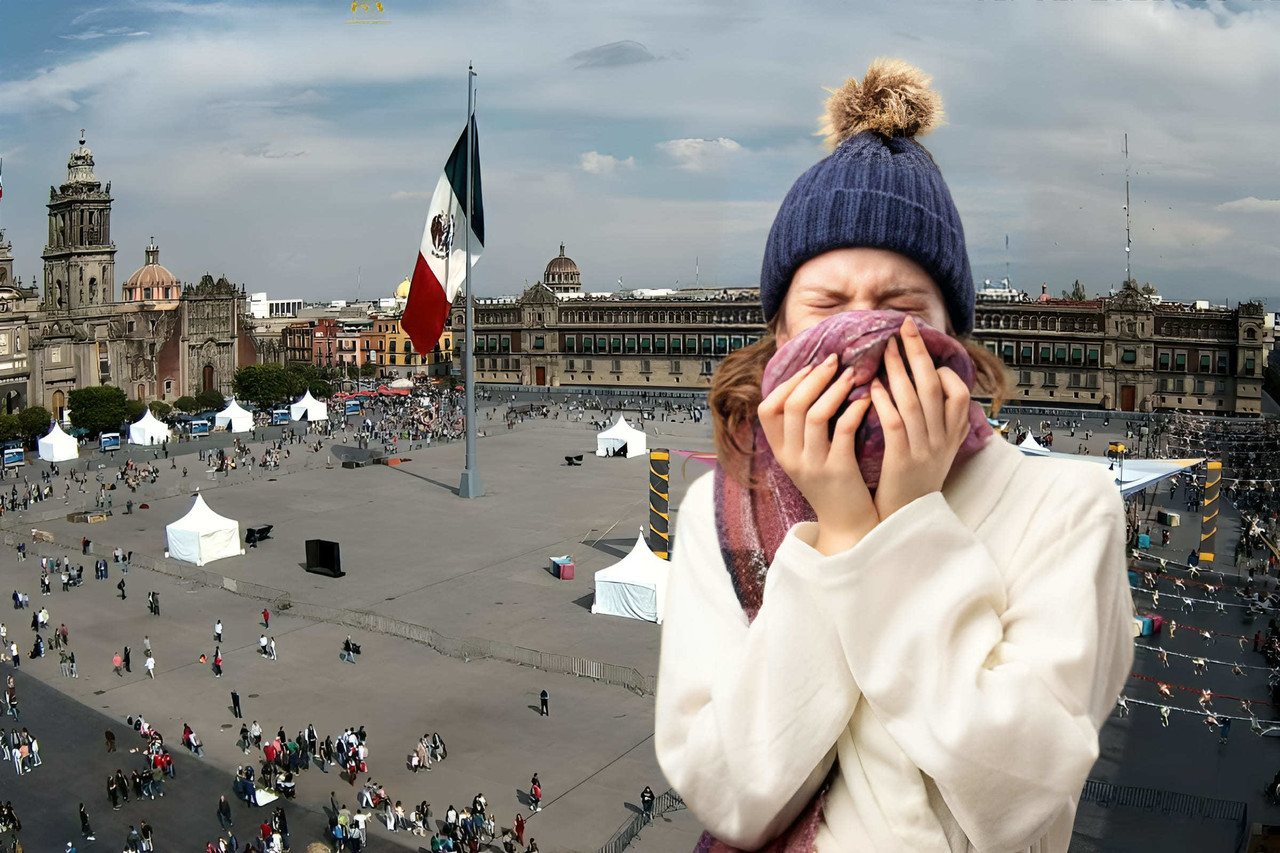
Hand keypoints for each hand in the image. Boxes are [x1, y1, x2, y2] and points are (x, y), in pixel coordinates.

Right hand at [758, 352, 877, 554]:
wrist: (848, 525)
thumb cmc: (833, 484)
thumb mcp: (807, 457)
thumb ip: (802, 428)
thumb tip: (811, 382)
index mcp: (781, 451)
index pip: (767, 409)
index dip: (787, 383)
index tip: (810, 367)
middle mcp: (791, 457)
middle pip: (791, 405)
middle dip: (814, 377)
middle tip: (835, 361)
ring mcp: (812, 465)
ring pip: (814, 415)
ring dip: (835, 389)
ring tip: (854, 374)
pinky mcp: (838, 470)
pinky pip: (842, 430)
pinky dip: (854, 409)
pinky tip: (867, 399)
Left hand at [869, 316, 972, 520]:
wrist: (907, 522)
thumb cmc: (914, 484)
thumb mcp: (935, 452)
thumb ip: (935, 422)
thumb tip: (929, 387)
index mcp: (953, 436)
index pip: (960, 393)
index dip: (943, 370)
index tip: (926, 354)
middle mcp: (943, 440)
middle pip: (934, 386)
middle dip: (919, 353)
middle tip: (904, 326)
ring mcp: (925, 450)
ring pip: (915, 400)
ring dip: (898, 370)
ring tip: (884, 349)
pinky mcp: (903, 461)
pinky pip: (896, 424)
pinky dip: (885, 402)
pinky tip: (873, 387)